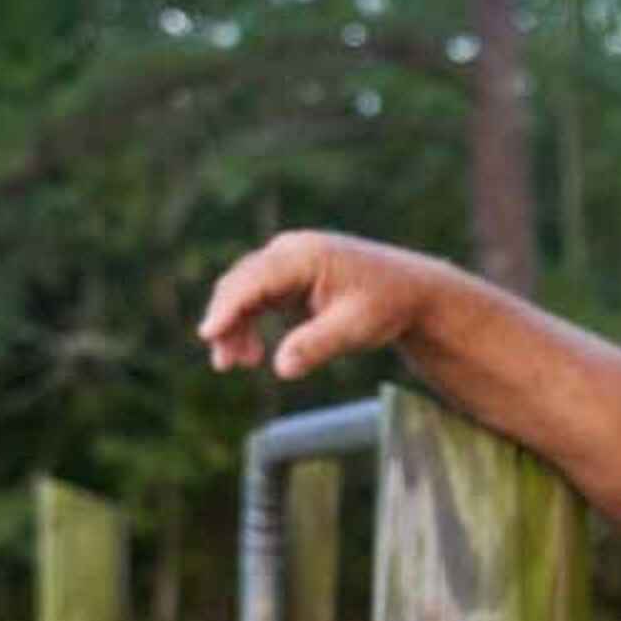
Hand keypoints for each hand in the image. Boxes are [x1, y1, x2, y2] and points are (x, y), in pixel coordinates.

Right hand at [198, 230, 450, 379]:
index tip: (209, 333)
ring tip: (238, 364)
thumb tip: (281, 369)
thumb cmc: (386, 305)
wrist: (411, 292)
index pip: (255, 279)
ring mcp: (287, 262)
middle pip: (241, 283)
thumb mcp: (355, 328)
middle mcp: (290, 251)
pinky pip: (256, 298)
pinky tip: (252, 355)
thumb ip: (317, 345)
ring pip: (244, 292)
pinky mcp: (288, 277)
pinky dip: (248, 323)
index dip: (229, 307)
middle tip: (223, 364)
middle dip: (226, 321)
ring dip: (235, 326)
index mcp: (306, 255)